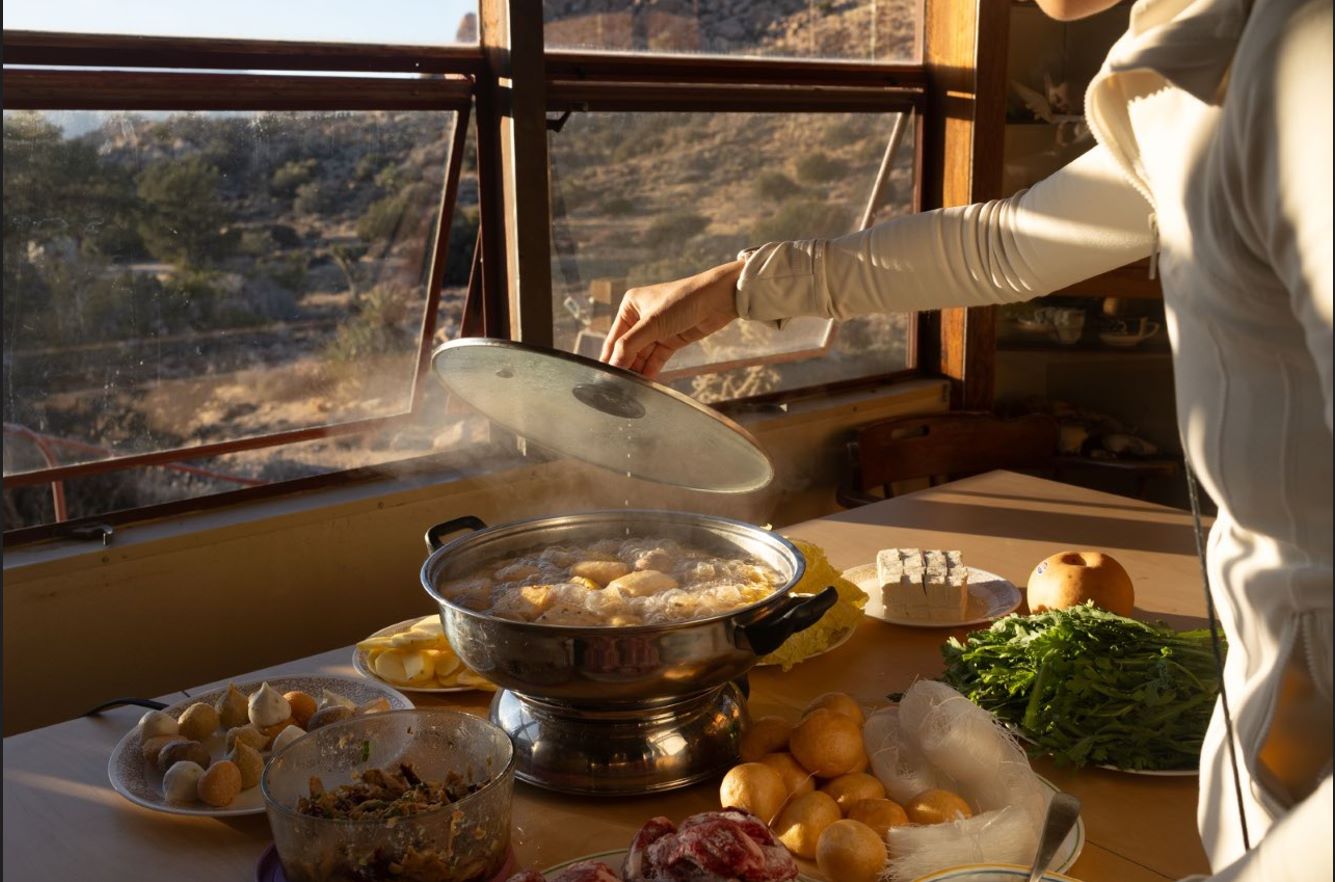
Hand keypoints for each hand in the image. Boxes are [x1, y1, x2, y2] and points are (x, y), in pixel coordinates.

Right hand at [599, 259, 743, 378]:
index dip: (610, 358)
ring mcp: (657, 330)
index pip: (614, 338)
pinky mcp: (671, 340)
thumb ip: (630, 345)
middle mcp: (641, 318)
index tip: (604, 378)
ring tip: (631, 389)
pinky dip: (651, 370)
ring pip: (642, 356)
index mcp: (630, 306)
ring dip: (638, 370)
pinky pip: (656, 359)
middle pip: (627, 349)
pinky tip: (646, 383)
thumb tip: (613, 365)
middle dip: (625, 366)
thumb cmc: (684, 300)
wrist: (720, 299)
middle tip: (618, 388)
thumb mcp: (652, 323)